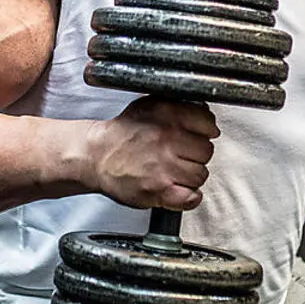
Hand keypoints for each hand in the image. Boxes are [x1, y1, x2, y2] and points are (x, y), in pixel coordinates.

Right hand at [87, 96, 218, 210]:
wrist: (96, 156)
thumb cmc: (123, 133)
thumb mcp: (151, 105)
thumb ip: (179, 106)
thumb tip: (205, 113)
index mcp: (168, 115)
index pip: (208, 123)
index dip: (204, 132)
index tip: (196, 136)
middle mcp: (168, 139)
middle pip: (206, 151)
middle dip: (196, 155)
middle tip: (181, 156)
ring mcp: (164, 166)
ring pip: (200, 174)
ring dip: (191, 176)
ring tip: (175, 172)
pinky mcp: (159, 190)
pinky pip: (192, 197)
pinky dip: (189, 197)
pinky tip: (179, 189)